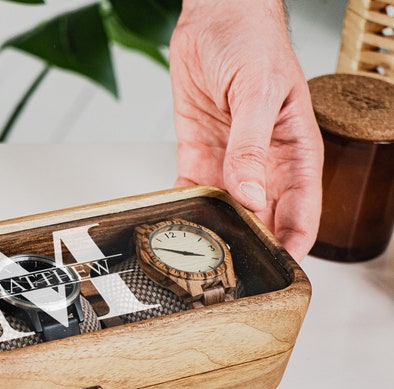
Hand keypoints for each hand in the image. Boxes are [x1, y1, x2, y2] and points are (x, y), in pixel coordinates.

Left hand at [169, 0, 322, 261]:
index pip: (303, 209)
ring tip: (200, 255)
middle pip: (263, 219)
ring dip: (216, 231)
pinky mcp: (198, 156)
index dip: (294, 242)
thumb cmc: (253, 42)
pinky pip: (192, 191)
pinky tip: (177, 223)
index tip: (281, 268)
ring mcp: (230, 163)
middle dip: (251, 245)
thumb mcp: (259, 91)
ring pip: (227, 211)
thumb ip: (251, 145)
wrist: (213, 18)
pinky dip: (185, 208)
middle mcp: (264, 164)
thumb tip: (251, 193)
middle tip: (232, 270)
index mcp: (294, 151)